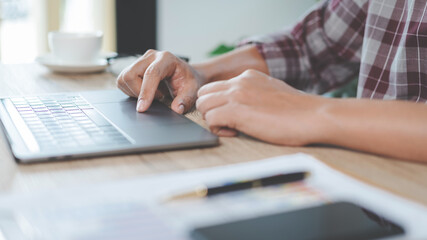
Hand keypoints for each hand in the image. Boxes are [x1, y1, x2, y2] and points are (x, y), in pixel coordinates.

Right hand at [117, 50, 205, 113]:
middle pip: (131, 75)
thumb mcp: (193, 90)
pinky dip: (131, 91)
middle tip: (158, 98)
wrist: (185, 74)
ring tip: (153, 94)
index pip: (151, 73)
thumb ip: (186, 99)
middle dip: (140, 93)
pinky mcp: (133, 67)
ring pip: (124, 79)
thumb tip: (176, 109)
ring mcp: (140, 61)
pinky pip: (122, 82)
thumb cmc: (188, 80)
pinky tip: (146, 92)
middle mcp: (150, 56)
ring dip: (135, 92)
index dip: (145, 92)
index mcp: (166, 58)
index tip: (142, 108)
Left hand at [196, 69, 326, 145]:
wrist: (314, 116)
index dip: (219, 104)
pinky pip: (210, 120)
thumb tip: (244, 107)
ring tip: (232, 128)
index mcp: (248, 77)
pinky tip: (236, 132)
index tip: (233, 116)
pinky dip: (218, 130)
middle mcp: (239, 82)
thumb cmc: (298, 112)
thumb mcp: (272, 93)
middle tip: (227, 123)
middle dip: (210, 110)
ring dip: (213, 120)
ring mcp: (237, 94)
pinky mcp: (236, 110)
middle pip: (204, 94)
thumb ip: (254, 95)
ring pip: (202, 105)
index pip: (216, 87)